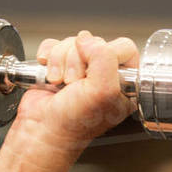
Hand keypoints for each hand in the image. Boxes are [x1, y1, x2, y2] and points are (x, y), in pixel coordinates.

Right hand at [11, 31, 138, 154]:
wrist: (44, 131)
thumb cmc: (75, 122)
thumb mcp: (102, 92)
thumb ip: (105, 59)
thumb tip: (87, 40)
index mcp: (126, 83)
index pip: (124, 47)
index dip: (104, 55)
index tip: (93, 74)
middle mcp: (106, 75)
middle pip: (94, 41)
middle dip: (76, 61)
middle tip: (74, 84)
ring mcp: (83, 68)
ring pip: (72, 42)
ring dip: (60, 62)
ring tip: (61, 84)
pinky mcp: (60, 64)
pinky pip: (54, 44)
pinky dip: (47, 58)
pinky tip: (49, 77)